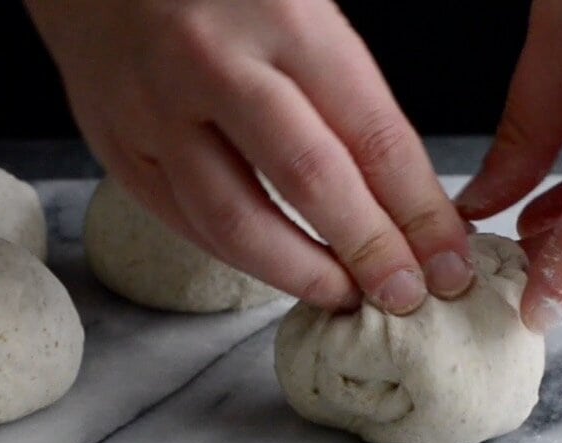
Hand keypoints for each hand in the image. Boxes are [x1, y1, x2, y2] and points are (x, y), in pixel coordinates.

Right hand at [25, 0, 474, 313]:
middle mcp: (213, 63)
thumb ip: (349, 82)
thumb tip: (410, 191)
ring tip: (343, 294)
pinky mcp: (113, 141)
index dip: (417, 209)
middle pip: (309, 182)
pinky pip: (182, 221)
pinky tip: (275, 269)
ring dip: (299, 272)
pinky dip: (235, 257)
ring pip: (235, 221)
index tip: (448, 259)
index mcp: (281, 16)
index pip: (370, 133)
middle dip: (369, 251)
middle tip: (405, 295)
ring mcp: (153, 108)